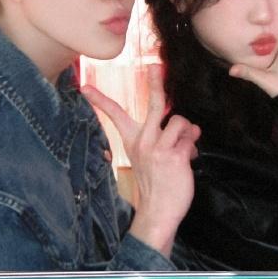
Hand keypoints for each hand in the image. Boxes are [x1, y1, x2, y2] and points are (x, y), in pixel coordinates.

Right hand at [83, 64, 199, 257]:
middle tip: (156, 66)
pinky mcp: (173, 156)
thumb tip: (192, 127)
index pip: (115, 116)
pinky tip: (189, 160)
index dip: (100, 100)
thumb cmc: (156, 187)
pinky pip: (190, 139)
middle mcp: (143, 141)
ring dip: (188, 132)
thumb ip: (168, 139)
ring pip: (180, 121)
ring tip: (185, 147)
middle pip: (153, 103)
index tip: (84, 87)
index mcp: (132, 141)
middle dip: (155, 82)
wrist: (158, 212)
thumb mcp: (151, 160)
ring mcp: (157, 148)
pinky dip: (193, 147)